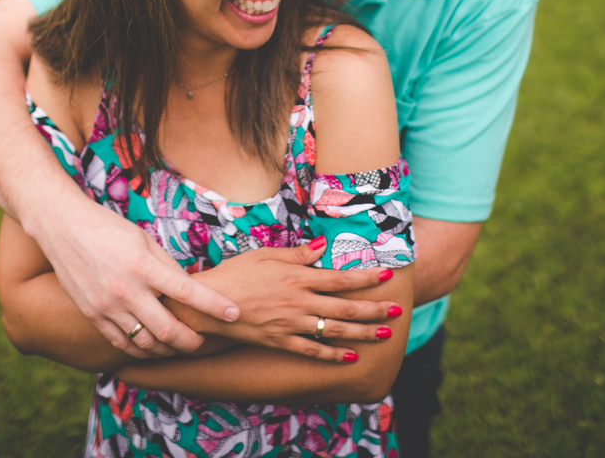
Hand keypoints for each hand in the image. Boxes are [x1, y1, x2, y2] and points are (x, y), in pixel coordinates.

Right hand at [27, 193, 239, 358]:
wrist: (62, 228)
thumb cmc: (108, 229)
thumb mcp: (144, 240)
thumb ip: (166, 266)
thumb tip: (188, 288)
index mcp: (144, 267)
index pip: (188, 293)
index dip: (214, 306)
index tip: (234, 313)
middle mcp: (126, 290)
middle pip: (168, 331)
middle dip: (191, 341)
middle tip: (203, 341)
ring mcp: (107, 306)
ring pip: (145, 343)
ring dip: (167, 349)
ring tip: (179, 345)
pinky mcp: (92, 315)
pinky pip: (120, 343)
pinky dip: (139, 350)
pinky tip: (151, 347)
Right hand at [169, 237, 403, 363]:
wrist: (208, 305)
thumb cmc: (235, 274)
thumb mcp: (264, 255)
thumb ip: (296, 254)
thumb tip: (322, 247)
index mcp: (297, 278)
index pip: (340, 278)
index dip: (366, 277)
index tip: (387, 274)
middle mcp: (299, 302)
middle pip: (345, 308)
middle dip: (374, 309)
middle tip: (397, 311)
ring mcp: (291, 324)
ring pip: (334, 331)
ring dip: (363, 333)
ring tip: (385, 335)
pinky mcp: (280, 342)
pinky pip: (312, 350)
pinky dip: (333, 354)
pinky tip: (351, 357)